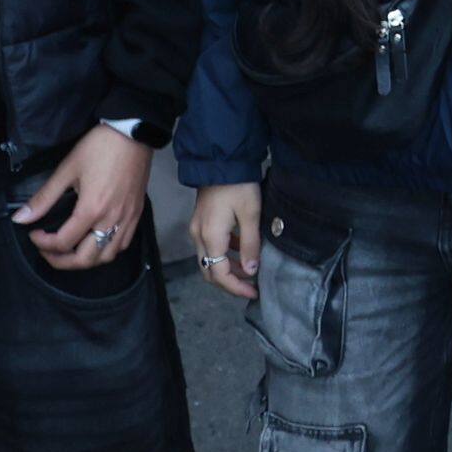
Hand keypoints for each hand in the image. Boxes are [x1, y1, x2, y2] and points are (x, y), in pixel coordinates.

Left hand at [17, 125, 152, 271]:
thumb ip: (44, 198)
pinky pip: (123, 244)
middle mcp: (111, 220)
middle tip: (47, 250)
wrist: (133, 132)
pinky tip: (96, 241)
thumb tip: (20, 218)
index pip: (63, 242)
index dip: (43, 243)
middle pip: (85, 259)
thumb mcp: (67, 169)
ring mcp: (127, 219)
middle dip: (60, 261)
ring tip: (71, 249)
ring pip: (106, 257)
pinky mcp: (137, 214)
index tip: (34, 233)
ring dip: (85, 260)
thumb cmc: (99, 147)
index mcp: (91, 210)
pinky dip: (107, 250)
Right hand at [189, 181, 262, 298]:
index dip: (236, 287)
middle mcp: (198, 236)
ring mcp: (197, 228)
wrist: (221, 160)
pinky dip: (224, 253)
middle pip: (209, 270)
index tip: (254, 292)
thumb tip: (250, 272)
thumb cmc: (238, 185)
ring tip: (250, 269)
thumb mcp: (250, 214)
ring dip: (227, 268)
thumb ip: (250, 245)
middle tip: (251, 286)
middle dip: (230, 282)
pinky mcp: (200, 221)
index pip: (219, 274)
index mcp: (210, 237)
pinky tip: (241, 248)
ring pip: (209, 259)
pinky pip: (209, 246)